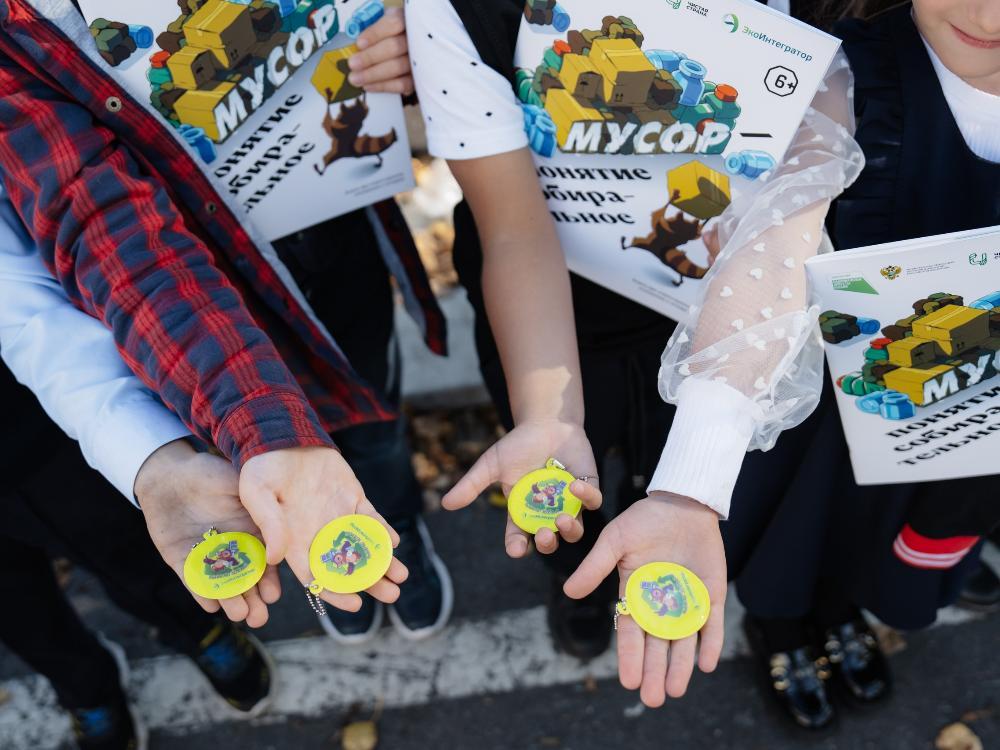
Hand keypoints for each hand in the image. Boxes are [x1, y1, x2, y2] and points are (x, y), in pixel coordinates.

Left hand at [135, 439, 280, 627]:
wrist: (170, 475)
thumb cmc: (210, 473)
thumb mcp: (241, 483)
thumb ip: (258, 503)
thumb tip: (281, 521)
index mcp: (252, 533)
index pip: (266, 563)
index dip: (271, 580)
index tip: (274, 595)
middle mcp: (234, 550)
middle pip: (247, 582)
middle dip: (254, 602)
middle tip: (259, 618)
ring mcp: (209, 558)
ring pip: (223, 586)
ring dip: (232, 602)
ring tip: (239, 615)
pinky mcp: (183, 562)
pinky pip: (194, 581)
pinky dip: (202, 593)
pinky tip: (211, 605)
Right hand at [239, 446, 407, 611]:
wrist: (283, 436)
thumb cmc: (263, 466)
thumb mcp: (258, 492)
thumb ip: (269, 523)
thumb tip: (275, 558)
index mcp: (294, 542)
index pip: (317, 578)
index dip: (335, 594)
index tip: (355, 604)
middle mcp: (319, 535)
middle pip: (348, 569)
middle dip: (369, 584)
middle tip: (392, 595)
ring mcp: (338, 518)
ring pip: (364, 549)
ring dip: (383, 563)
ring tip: (402, 576)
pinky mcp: (353, 500)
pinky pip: (371, 520)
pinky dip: (383, 532)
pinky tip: (394, 542)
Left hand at [347, 6, 413, 94]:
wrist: (403, 51)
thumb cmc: (386, 36)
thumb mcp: (379, 25)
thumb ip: (368, 30)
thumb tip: (353, 45)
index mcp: (404, 20)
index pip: (393, 24)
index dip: (375, 34)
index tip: (359, 44)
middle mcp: (415, 38)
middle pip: (394, 47)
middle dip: (370, 57)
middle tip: (352, 64)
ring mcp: (418, 59)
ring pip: (397, 67)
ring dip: (373, 74)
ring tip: (355, 78)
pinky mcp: (417, 77)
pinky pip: (402, 84)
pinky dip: (383, 86)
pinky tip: (368, 86)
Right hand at [442, 419, 601, 557]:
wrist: (546, 422)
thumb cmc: (517, 445)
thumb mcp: (491, 464)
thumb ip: (471, 484)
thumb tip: (446, 504)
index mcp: (523, 511)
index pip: (519, 537)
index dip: (517, 546)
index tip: (516, 548)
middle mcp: (547, 512)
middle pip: (548, 539)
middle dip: (546, 542)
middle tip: (543, 534)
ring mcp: (569, 503)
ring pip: (574, 529)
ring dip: (569, 530)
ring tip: (562, 520)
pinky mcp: (588, 488)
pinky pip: (592, 501)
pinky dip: (586, 497)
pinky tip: (575, 485)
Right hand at [564, 493, 726, 705]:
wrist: (682, 503)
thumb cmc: (644, 520)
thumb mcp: (615, 540)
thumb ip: (595, 567)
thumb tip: (568, 591)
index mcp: (635, 593)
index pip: (631, 632)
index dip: (629, 656)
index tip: (627, 681)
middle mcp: (660, 603)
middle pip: (656, 644)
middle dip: (654, 671)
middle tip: (652, 698)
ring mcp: (687, 600)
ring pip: (683, 641)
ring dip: (680, 666)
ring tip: (674, 690)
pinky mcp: (711, 594)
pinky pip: (712, 623)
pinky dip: (710, 643)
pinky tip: (706, 663)